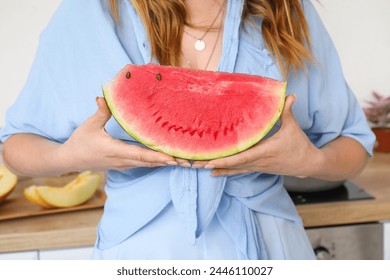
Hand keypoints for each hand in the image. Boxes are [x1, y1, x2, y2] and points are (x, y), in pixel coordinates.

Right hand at [59, 97, 178, 170]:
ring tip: (183, 161)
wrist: (70, 160)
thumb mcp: (90, 125)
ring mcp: (124, 164)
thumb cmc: (80, 142)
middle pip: (150, 162)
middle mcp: (123, 160)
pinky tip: (167, 158)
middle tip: (188, 161)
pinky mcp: (123, 164)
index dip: (158, 157)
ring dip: (165, 163)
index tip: (174, 158)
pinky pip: (143, 164)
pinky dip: (156, 161)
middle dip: (169, 162)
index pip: (141, 155)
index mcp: (115, 150)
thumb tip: (104, 95)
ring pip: (148, 164)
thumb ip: (101, 111)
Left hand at [193, 95, 321, 176]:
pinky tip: (211, 172)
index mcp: (265, 151)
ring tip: (195, 166)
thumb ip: (287, 111)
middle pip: (231, 164)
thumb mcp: (293, 127)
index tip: (209, 160)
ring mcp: (256, 166)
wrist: (307, 165)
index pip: (242, 157)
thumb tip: (289, 94)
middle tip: (192, 163)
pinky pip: (237, 170)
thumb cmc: (300, 145)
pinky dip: (224, 171)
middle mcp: (258, 161)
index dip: (225, 160)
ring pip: (232, 168)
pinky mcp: (256, 168)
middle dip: (211, 163)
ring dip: (214, 167)